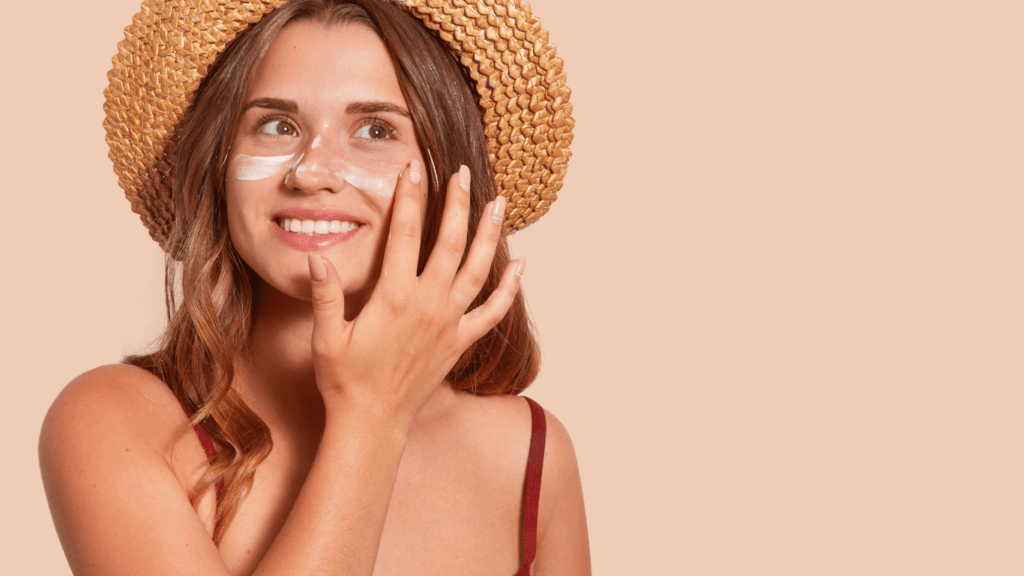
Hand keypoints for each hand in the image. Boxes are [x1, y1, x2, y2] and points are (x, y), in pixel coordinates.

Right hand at [306, 160, 523, 427]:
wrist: (373, 423)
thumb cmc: (345, 380)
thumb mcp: (326, 337)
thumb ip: (326, 295)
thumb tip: (316, 256)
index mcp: (395, 297)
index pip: (405, 234)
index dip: (410, 198)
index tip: (413, 168)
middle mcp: (429, 305)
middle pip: (450, 242)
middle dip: (456, 203)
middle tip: (461, 172)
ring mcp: (450, 324)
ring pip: (478, 270)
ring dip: (489, 234)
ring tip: (497, 202)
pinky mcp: (460, 343)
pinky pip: (493, 312)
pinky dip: (509, 288)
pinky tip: (520, 266)